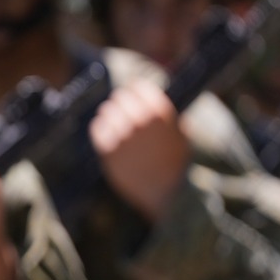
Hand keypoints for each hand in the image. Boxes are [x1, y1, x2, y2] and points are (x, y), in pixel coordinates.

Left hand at [92, 81, 190, 223]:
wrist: (167, 191)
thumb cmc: (176, 163)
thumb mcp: (181, 134)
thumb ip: (168, 116)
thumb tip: (155, 101)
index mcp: (160, 113)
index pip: (138, 87)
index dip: (134, 89)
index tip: (131, 92)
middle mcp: (141, 120)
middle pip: (120, 98)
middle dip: (120, 102)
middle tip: (118, 104)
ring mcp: (124, 135)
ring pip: (107, 112)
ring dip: (108, 114)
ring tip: (110, 116)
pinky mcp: (110, 150)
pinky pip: (98, 129)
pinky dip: (99, 127)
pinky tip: (103, 129)